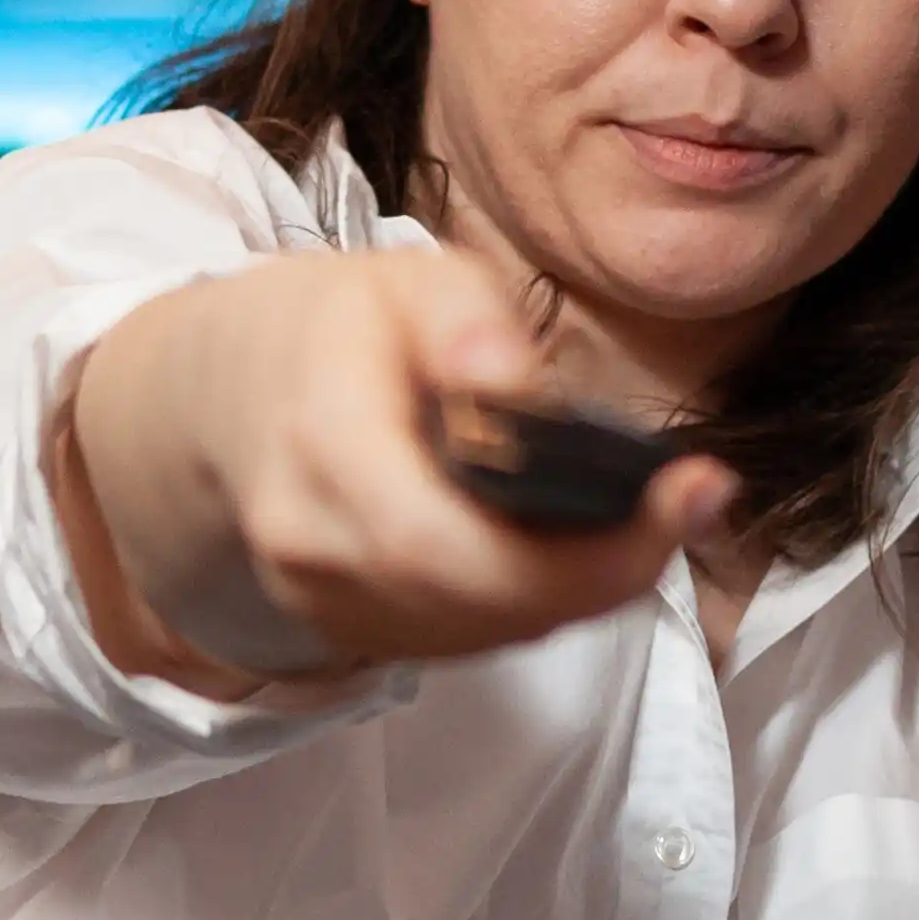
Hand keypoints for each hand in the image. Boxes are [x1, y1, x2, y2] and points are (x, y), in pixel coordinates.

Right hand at [60, 244, 739, 686]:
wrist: (221, 401)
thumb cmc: (330, 332)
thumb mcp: (403, 281)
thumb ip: (465, 322)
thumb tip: (511, 381)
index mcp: (324, 448)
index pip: (456, 544)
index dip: (588, 547)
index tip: (698, 487)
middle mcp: (314, 549)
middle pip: (486, 608)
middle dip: (611, 569)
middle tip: (693, 502)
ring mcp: (327, 605)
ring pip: (488, 633)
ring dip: (582, 588)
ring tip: (650, 513)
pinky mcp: (352, 633)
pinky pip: (468, 638)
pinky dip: (536, 599)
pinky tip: (577, 543)